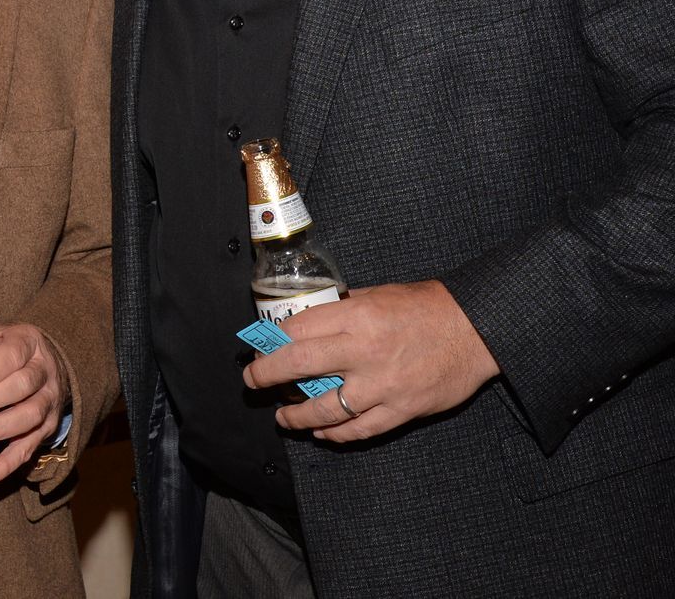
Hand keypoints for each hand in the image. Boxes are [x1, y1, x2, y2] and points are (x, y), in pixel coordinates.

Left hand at [0, 320, 69, 483]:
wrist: (43, 360)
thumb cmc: (1, 347)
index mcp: (25, 341)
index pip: (13, 354)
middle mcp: (43, 370)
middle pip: (23, 385)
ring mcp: (48, 399)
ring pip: (31, 416)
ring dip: (1, 428)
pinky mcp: (46, 427)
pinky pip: (30, 447)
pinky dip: (8, 463)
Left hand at [242, 280, 498, 441]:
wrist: (478, 329)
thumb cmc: (426, 307)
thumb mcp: (377, 295)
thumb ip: (342, 311)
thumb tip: (306, 323)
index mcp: (356, 316)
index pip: (295, 330)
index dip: (270, 342)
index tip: (259, 348)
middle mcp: (364, 351)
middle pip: (298, 366)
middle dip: (266, 376)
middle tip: (252, 381)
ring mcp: (383, 385)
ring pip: (325, 408)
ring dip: (296, 416)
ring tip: (284, 417)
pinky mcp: (402, 410)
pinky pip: (360, 430)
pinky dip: (336, 435)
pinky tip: (322, 433)